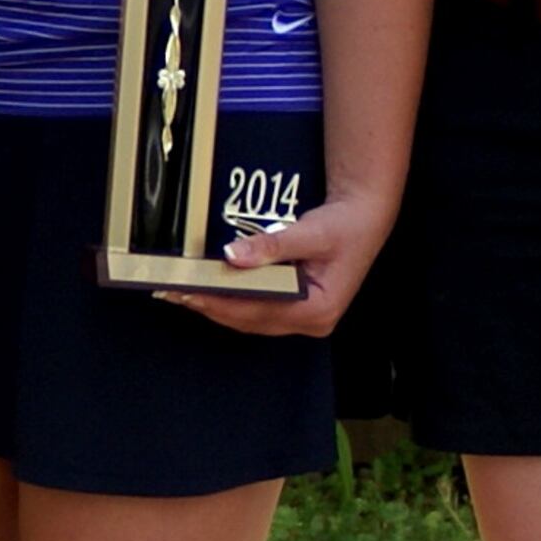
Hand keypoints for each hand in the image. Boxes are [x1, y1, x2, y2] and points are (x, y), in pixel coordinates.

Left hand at [163, 189, 395, 338]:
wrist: (365, 217)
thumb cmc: (344, 225)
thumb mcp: (309, 232)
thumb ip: (271, 245)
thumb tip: (232, 255)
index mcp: (318, 310)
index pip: (259, 311)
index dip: (222, 302)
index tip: (191, 291)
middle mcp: (311, 323)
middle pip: (251, 321)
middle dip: (212, 307)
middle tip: (176, 292)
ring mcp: (304, 320)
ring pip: (251, 320)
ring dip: (218, 307)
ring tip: (184, 293)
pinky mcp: (297, 310)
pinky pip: (257, 312)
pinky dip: (233, 302)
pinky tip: (211, 292)